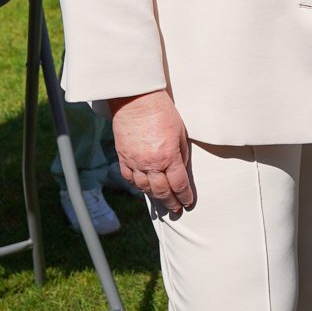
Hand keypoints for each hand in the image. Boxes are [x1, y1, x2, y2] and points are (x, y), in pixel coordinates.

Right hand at [111, 90, 194, 212]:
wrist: (137, 100)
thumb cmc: (163, 112)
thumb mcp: (181, 133)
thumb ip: (181, 154)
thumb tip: (182, 170)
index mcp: (168, 157)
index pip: (179, 184)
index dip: (185, 196)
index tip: (188, 203)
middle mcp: (151, 163)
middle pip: (162, 191)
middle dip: (171, 202)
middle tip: (176, 210)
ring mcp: (135, 161)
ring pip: (144, 187)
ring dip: (155, 196)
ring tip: (162, 202)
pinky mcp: (123, 157)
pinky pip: (129, 178)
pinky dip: (137, 185)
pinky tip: (143, 188)